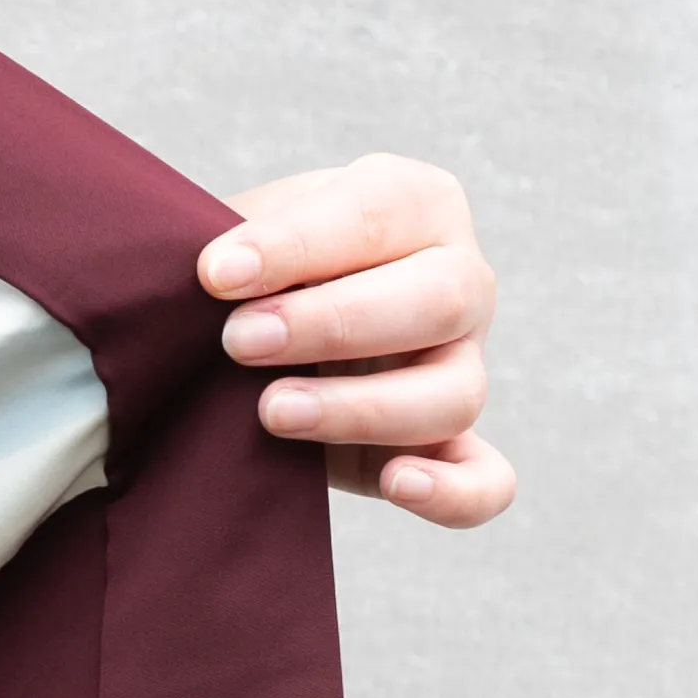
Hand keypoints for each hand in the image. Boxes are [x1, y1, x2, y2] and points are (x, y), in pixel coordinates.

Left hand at [197, 154, 512, 527]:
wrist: (243, 332)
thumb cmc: (248, 272)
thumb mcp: (241, 236)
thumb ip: (237, 248)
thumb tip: (212, 275)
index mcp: (416, 205)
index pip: (376, 216)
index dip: (296, 245)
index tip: (215, 274)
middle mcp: (458, 282)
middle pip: (437, 301)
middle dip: (332, 325)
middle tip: (239, 341)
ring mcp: (461, 368)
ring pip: (455, 395)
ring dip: (362, 408)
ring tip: (272, 411)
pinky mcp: (445, 448)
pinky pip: (485, 480)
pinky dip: (454, 491)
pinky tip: (398, 484)